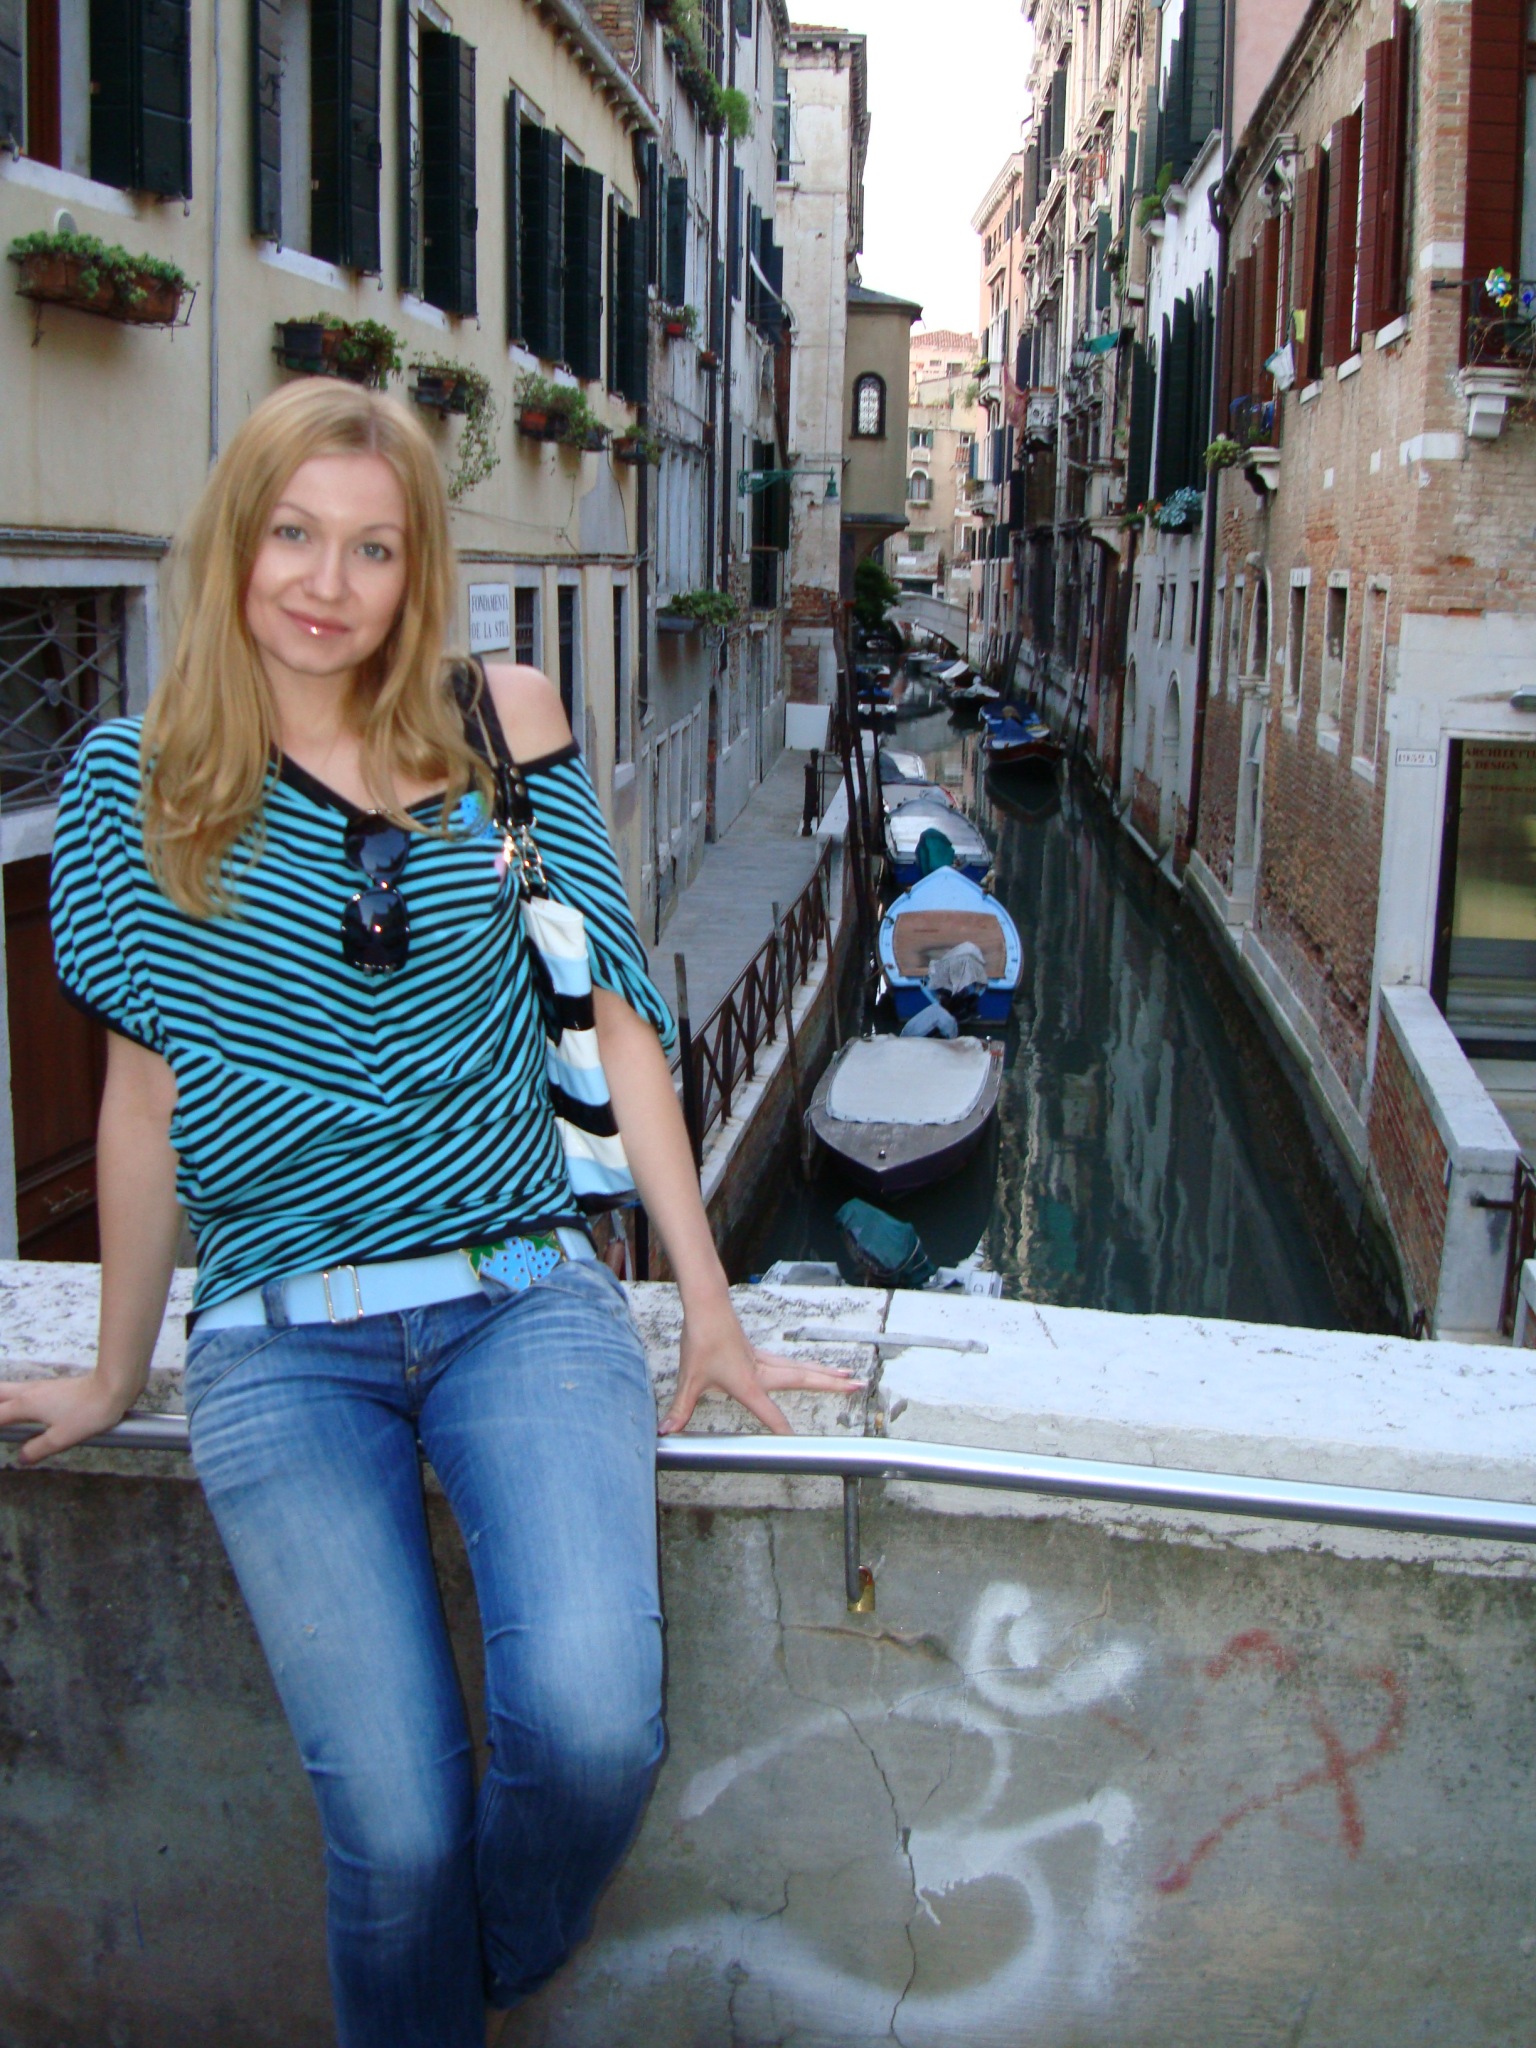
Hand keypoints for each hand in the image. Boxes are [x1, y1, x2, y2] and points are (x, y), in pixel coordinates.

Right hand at [0, 1370, 137, 1466]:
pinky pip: (24, 1390)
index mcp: (25, 1405)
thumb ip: (37, 1449)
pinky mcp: (53, 1386)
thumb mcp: (60, 1439)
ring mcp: (41, 1386)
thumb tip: (22, 1458)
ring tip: (3, 1415)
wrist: (112, 1387)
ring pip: (10, 1389)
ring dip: (1, 1400)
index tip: (0, 1437)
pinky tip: (22, 1410)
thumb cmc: (87, 1413)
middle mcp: (29, 1392)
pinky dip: (14, 1399)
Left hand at [660, 1296, 863, 1435]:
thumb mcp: (690, 1378)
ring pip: (800, 1368)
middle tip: (857, 1386)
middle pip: (804, 1379)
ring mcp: (762, 1358)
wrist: (706, 1305)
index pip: (769, 1412)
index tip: (796, 1445)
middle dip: (831, 1384)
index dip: (781, 1429)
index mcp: (749, 1382)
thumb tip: (665, 1432)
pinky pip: (788, 1363)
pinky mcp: (757, 1351)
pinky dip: (806, 1368)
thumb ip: (680, 1408)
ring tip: (848, 1376)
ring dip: (825, 1373)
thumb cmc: (701, 1340)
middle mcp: (762, 1370)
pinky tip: (809, 1370)